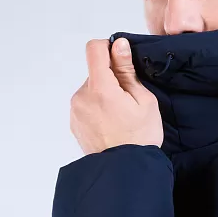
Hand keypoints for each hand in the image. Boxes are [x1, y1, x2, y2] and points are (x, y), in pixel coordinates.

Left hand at [70, 38, 163, 154]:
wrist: (125, 171)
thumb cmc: (140, 138)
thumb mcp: (144, 101)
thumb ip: (127, 70)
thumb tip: (119, 45)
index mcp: (100, 88)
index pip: (94, 49)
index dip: (108, 48)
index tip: (120, 60)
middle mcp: (82, 96)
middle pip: (94, 72)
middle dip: (111, 79)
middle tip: (128, 101)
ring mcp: (75, 111)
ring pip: (90, 90)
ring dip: (103, 95)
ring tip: (120, 117)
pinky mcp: (74, 123)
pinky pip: (85, 105)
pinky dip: (97, 109)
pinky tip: (110, 125)